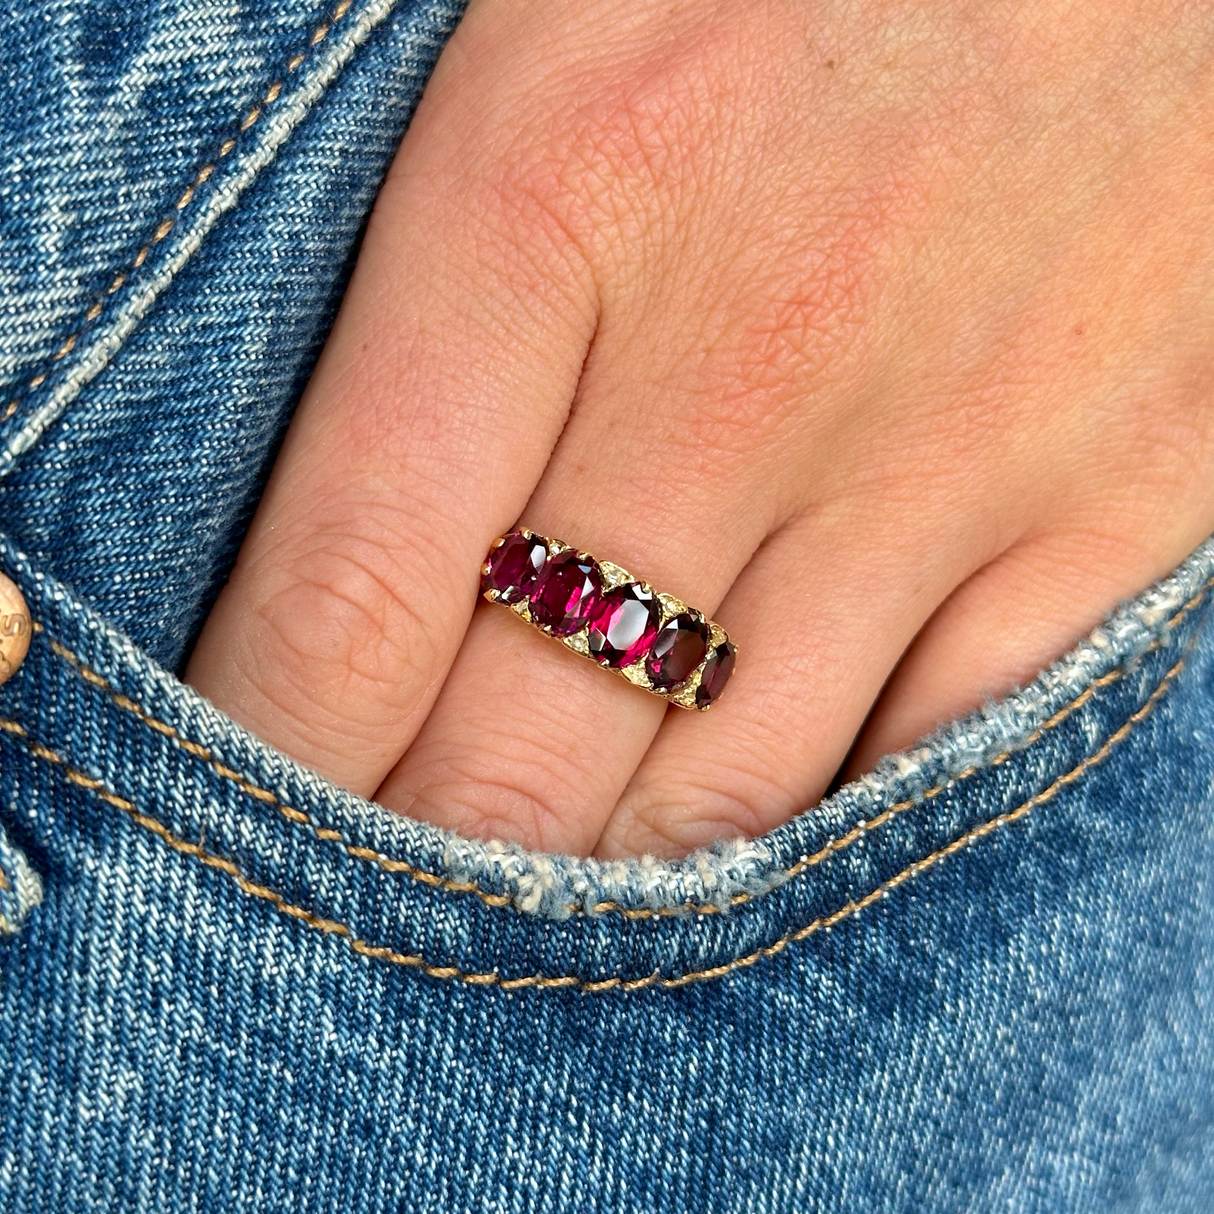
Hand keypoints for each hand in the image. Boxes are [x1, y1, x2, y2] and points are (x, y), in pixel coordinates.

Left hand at [185, 0, 1213, 857]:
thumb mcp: (562, 47)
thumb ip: (433, 301)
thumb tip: (340, 554)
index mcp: (562, 191)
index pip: (347, 593)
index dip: (272, 759)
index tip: (242, 828)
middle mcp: (757, 351)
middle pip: (522, 744)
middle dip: (428, 864)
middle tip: (379, 908)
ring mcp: (956, 445)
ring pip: (725, 796)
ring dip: (609, 875)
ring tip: (545, 890)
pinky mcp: (1120, 496)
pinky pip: (932, 754)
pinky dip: (821, 819)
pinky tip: (755, 811)